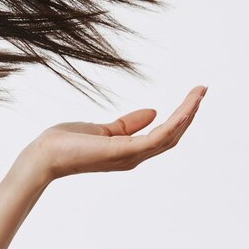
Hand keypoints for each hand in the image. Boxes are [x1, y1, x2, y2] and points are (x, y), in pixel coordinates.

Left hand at [27, 85, 206, 181]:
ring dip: (187, 114)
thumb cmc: (68, 143)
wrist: (45, 154)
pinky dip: (173, 124)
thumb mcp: (104, 129)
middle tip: (202, 91)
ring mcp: (130, 156)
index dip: (181, 117)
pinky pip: (156, 138)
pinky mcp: (124, 151)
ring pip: (170, 135)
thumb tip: (153, 111)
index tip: (193, 96)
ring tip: (199, 93)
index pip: (164, 135)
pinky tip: (184, 110)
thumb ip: (128, 123)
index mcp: (131, 151)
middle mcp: (135, 157)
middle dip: (190, 113)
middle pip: (173, 136)